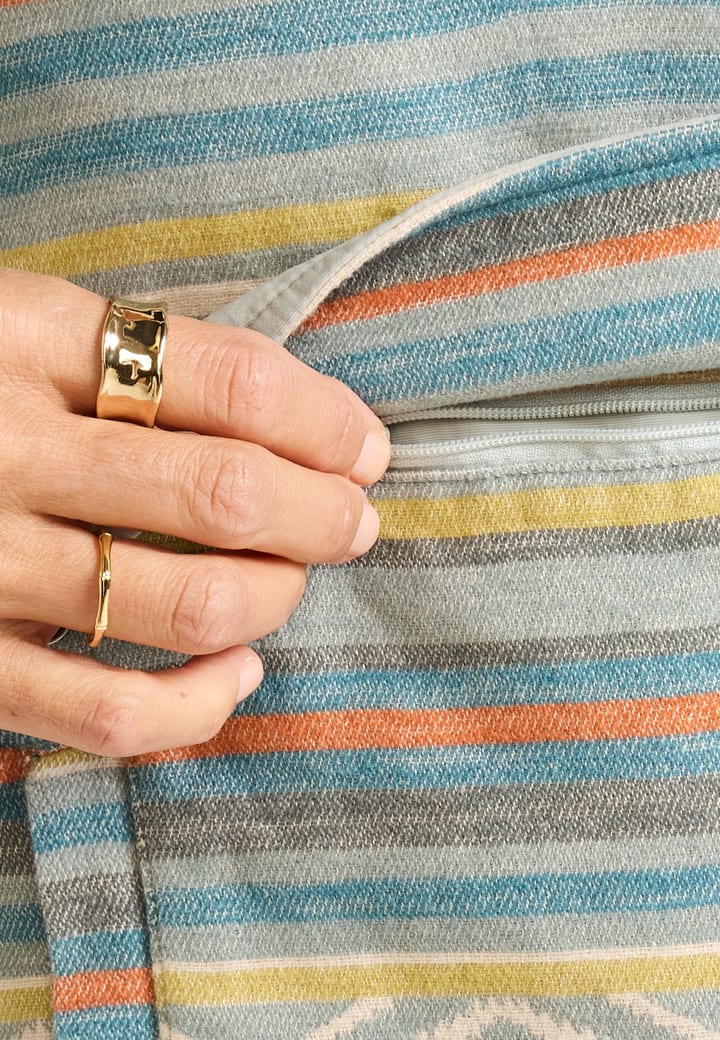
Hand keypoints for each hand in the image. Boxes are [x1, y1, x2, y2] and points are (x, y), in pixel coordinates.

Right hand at [0, 269, 388, 754]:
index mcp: (16, 337)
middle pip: (224, 494)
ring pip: (187, 604)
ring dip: (273, 599)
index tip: (364, 448)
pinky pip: (110, 715)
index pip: (228, 380)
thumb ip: (131, 355)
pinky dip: (201, 703)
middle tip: (350, 522)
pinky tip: (235, 672)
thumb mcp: (9, 324)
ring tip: (286, 583)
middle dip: (322, 517)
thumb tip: (312, 425)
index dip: (326, 422)